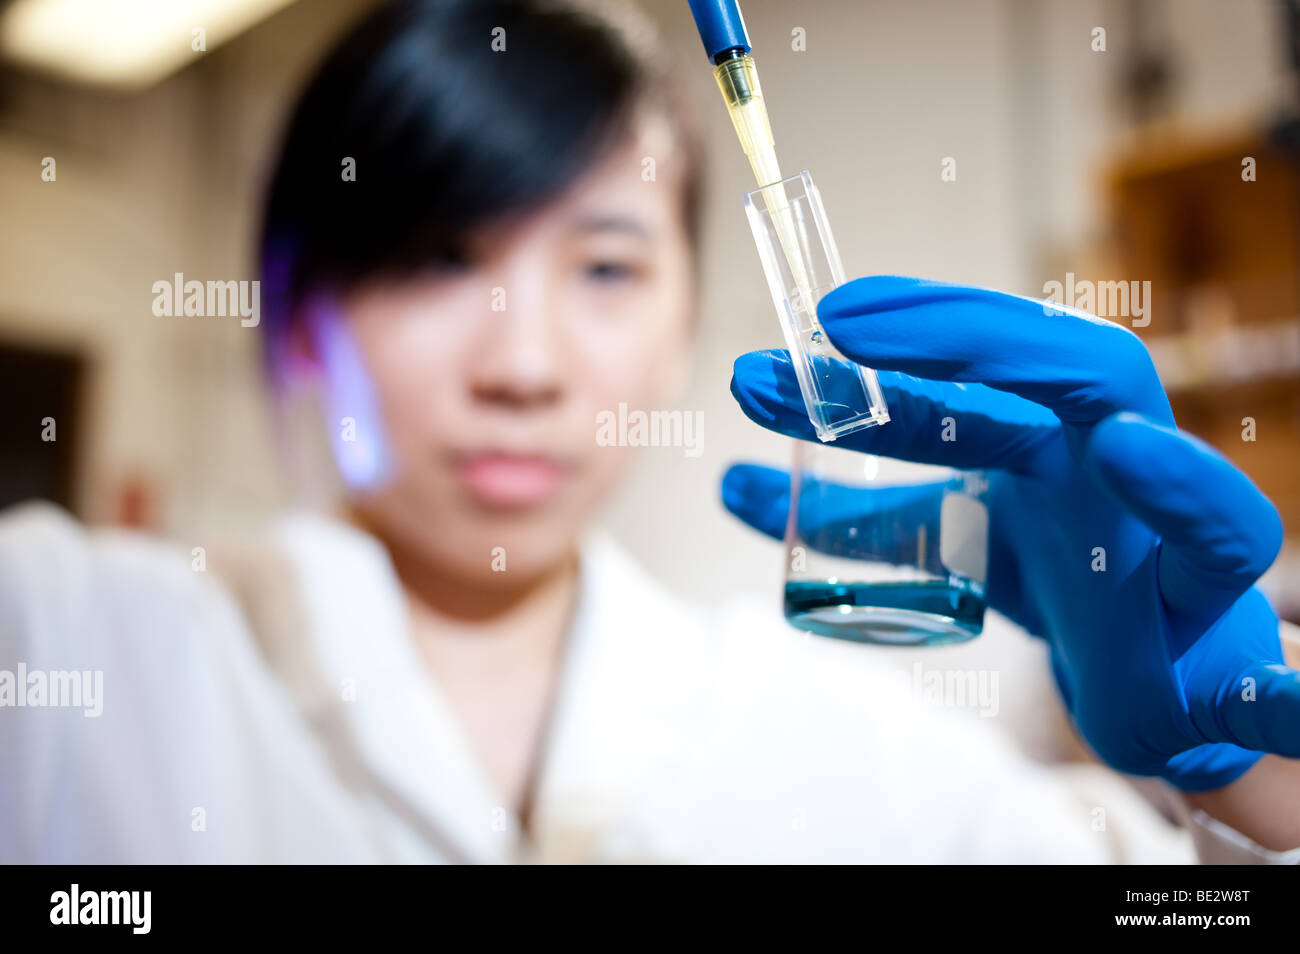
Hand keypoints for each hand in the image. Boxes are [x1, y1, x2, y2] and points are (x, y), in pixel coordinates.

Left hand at [723, 275, 1299, 791]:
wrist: (1156, 680)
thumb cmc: (1057, 578)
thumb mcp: (943, 540)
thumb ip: (849, 518)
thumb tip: (737, 485)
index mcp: (1049, 436)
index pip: (979, 362)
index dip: (907, 333)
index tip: (813, 322)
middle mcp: (1119, 470)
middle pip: (1074, 381)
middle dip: (969, 345)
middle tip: (846, 324)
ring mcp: (1181, 556)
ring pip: (1212, 506)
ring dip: (1180, 481)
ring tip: (1125, 449)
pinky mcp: (1222, 647)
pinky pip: (1276, 670)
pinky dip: (1287, 681)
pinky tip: (1275, 684)